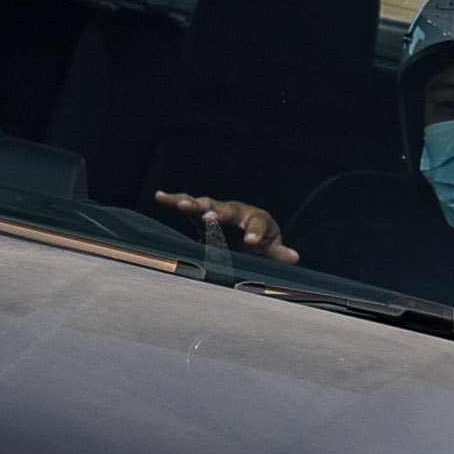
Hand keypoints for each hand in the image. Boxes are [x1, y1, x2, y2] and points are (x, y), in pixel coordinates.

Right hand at [157, 191, 295, 262]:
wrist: (247, 236)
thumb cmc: (262, 246)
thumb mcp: (273, 252)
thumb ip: (279, 255)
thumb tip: (294, 257)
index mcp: (259, 220)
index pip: (258, 224)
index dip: (255, 233)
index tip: (251, 242)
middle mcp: (238, 211)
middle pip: (228, 210)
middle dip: (218, 214)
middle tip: (209, 218)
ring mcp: (218, 211)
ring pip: (206, 204)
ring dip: (193, 204)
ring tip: (180, 204)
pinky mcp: (202, 214)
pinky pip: (188, 206)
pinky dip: (175, 201)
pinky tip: (160, 197)